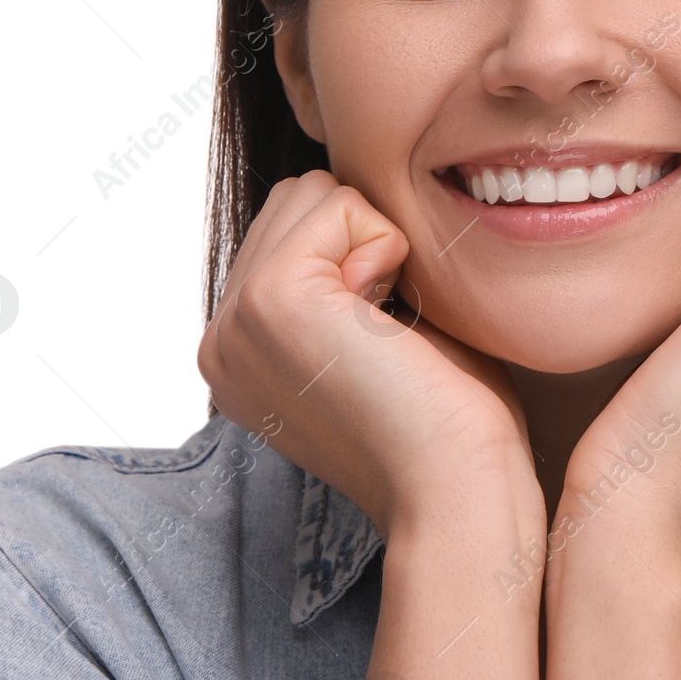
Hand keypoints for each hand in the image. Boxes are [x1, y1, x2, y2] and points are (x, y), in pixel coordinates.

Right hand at [197, 170, 543, 539]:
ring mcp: (235, 320)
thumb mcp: (372, 332)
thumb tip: (346, 196)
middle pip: (299, 198)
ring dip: (375, 244)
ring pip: (317, 193)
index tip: (381, 341)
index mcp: (239, 351)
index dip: (362, 257)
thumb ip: (342, 273)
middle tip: (386, 333)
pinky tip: (388, 323)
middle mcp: (222, 339)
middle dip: (363, 241)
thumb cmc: (447, 418)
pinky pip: (340, 205)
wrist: (459, 486)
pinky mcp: (269, 300)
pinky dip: (387, 246)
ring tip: (385, 330)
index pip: (291, 225)